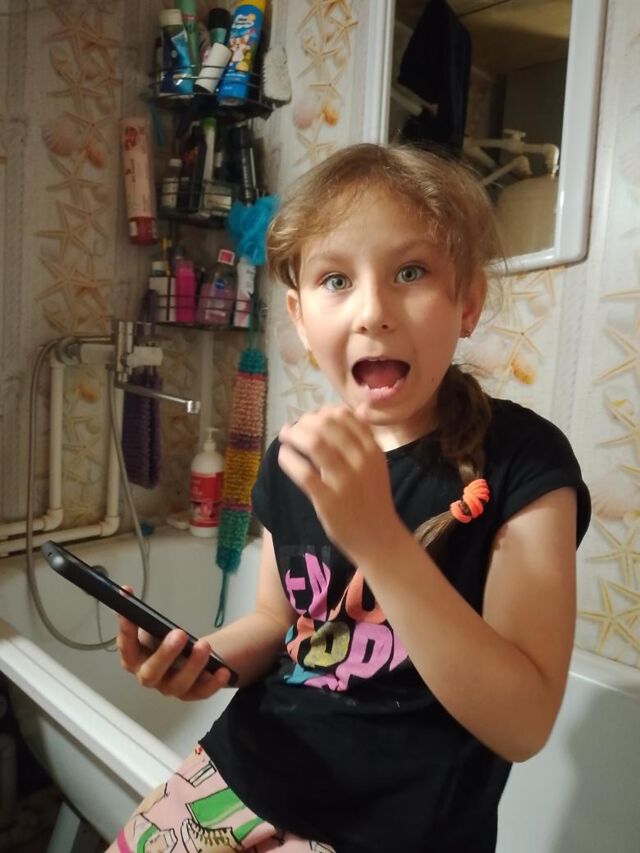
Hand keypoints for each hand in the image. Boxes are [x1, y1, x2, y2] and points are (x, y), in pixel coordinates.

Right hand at [116, 587, 230, 700]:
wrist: (182, 658)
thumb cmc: (161, 640)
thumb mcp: (151, 626)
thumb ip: (139, 612)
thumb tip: (125, 591)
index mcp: (134, 659)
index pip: (126, 648)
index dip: (126, 632)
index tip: (129, 614)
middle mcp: (148, 676)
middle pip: (151, 673)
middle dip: (165, 654)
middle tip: (179, 633)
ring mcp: (169, 687)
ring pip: (178, 684)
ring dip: (192, 665)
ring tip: (204, 645)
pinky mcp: (190, 693)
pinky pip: (201, 693)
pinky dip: (212, 683)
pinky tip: (223, 670)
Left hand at [277, 405, 399, 560]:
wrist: (378, 537)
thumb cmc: (372, 498)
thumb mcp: (376, 464)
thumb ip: (365, 437)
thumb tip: (360, 407)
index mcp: (373, 450)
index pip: (344, 417)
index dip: (322, 413)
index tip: (312, 419)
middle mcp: (361, 461)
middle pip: (326, 426)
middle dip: (305, 422)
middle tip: (294, 428)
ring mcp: (344, 481)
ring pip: (315, 444)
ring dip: (294, 435)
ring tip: (285, 437)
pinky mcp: (328, 500)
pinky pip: (303, 472)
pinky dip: (289, 459)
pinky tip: (283, 456)